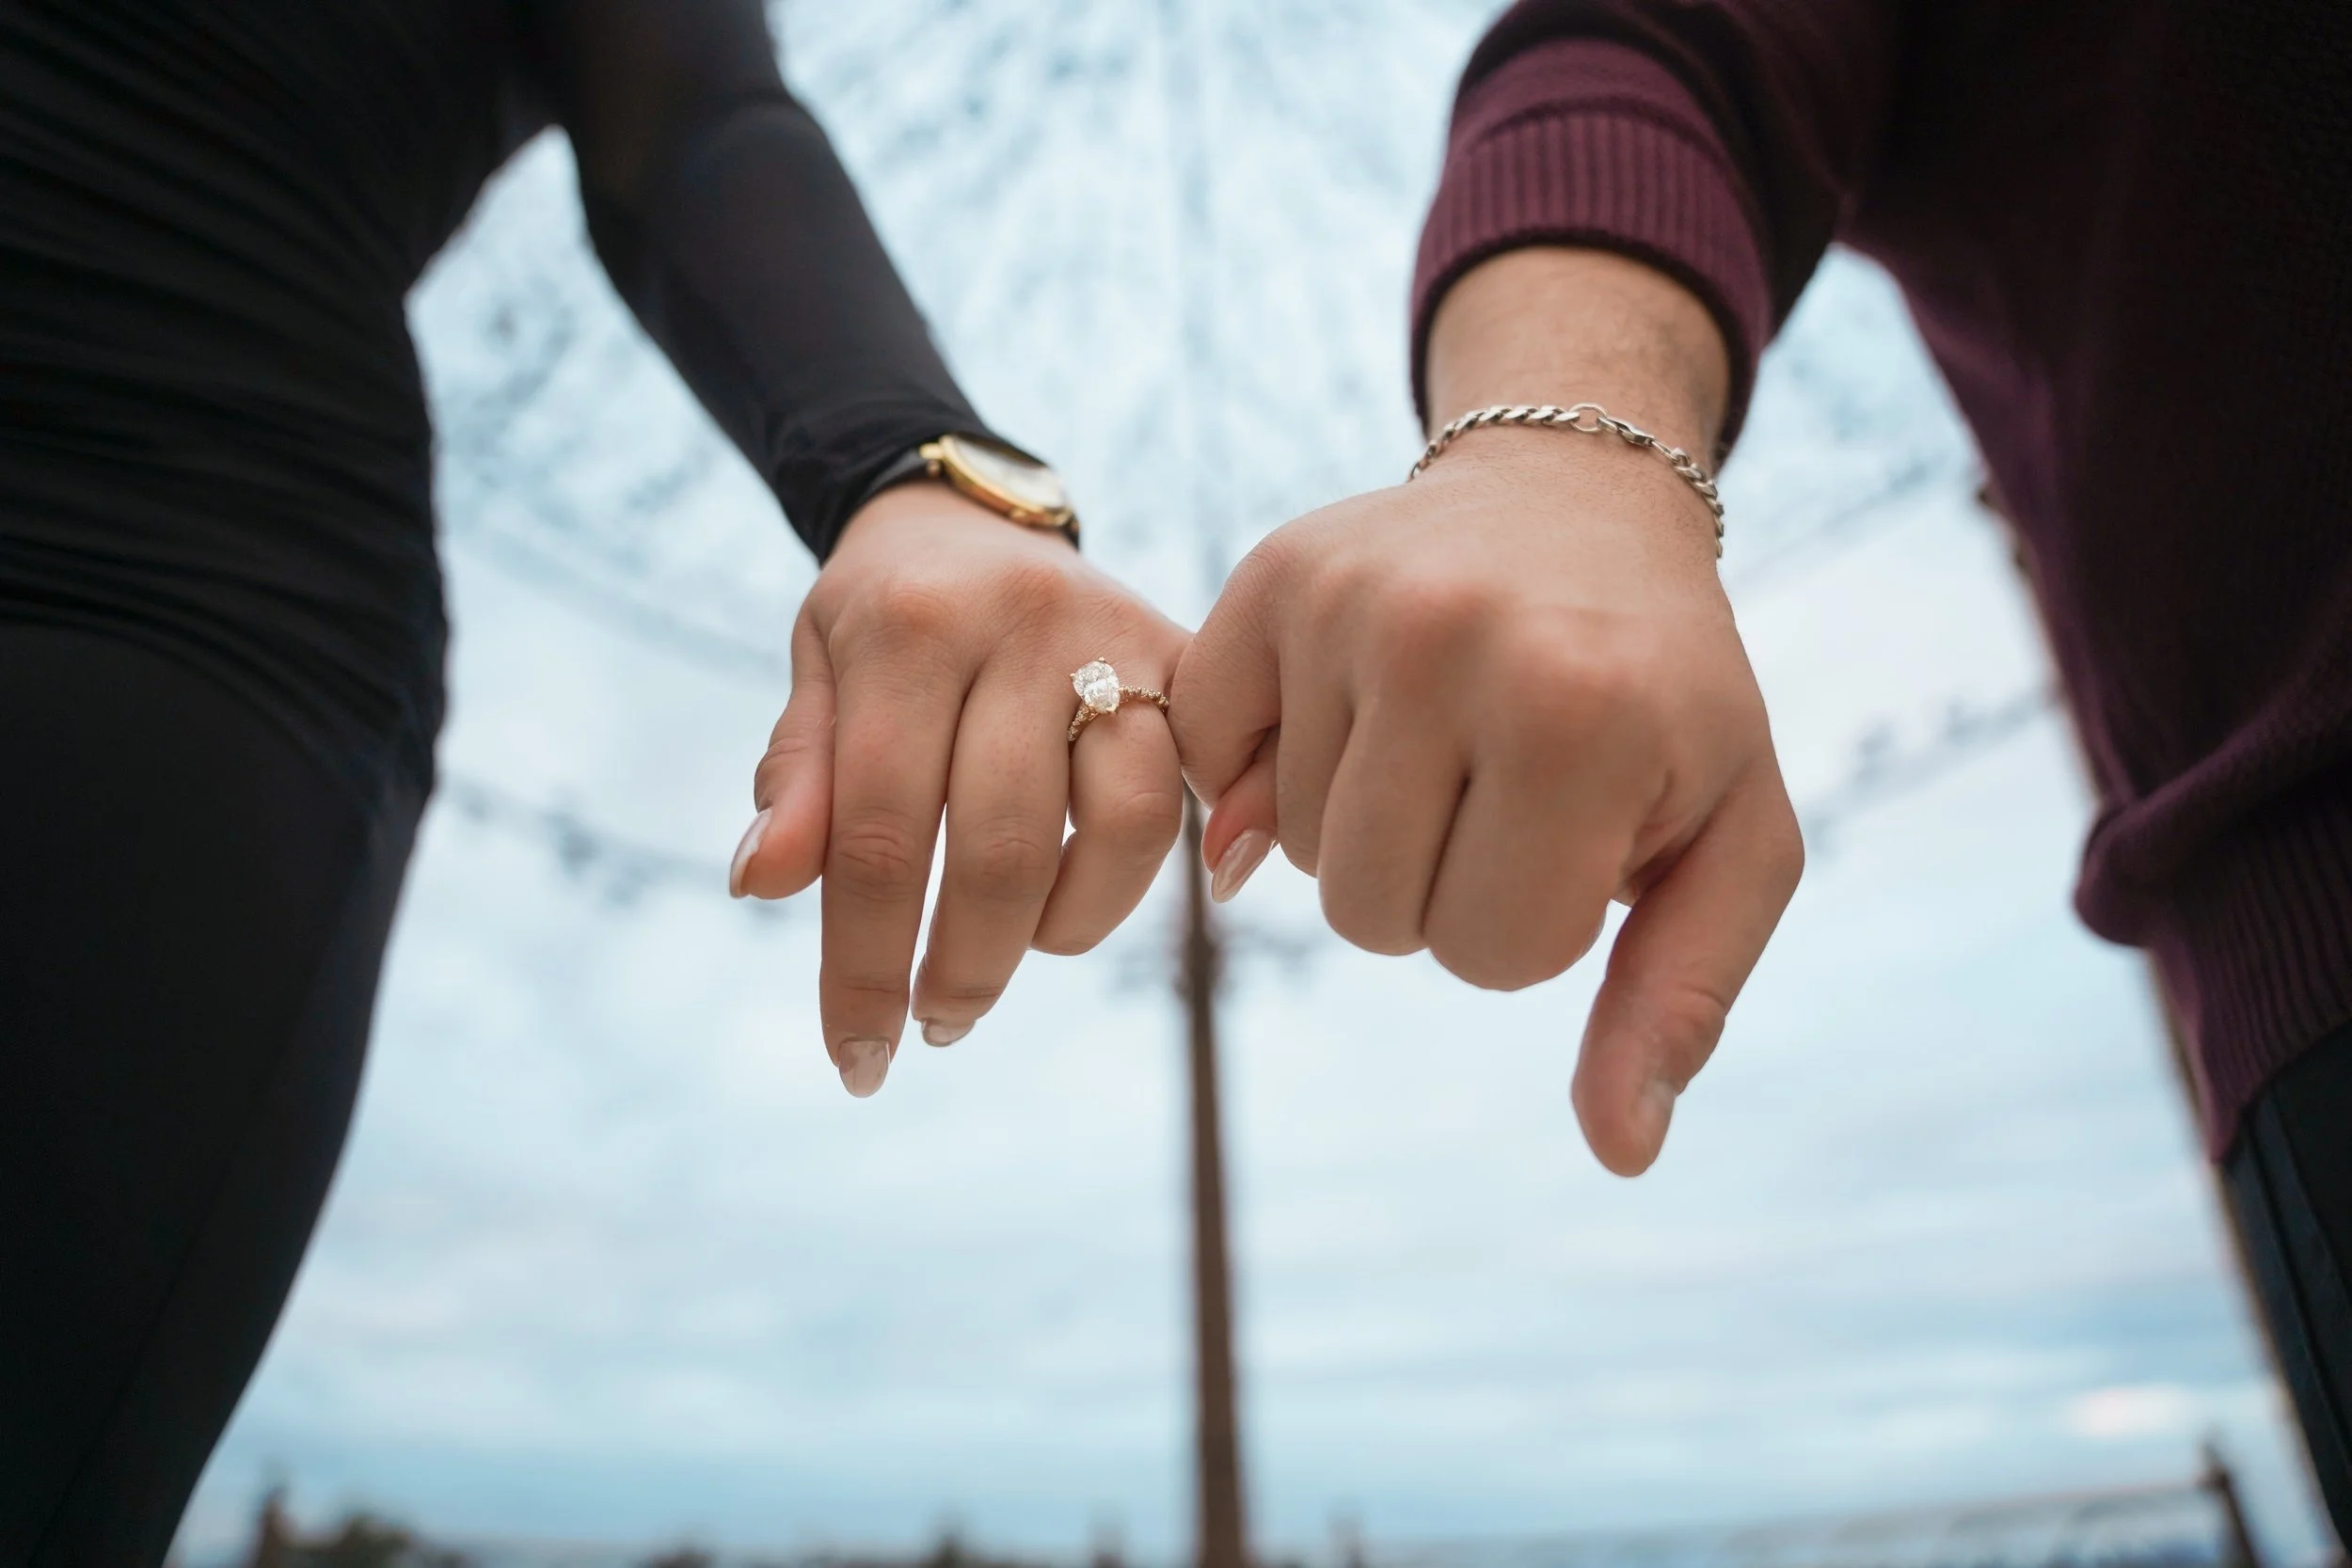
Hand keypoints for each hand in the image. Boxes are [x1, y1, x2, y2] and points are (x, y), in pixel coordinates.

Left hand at [730, 481, 1187, 1096]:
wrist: (975, 512)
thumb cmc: (881, 614)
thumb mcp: (814, 669)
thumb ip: (797, 776)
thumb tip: (761, 887)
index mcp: (911, 626)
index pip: (880, 831)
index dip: (864, 967)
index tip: (855, 1060)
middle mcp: (1025, 624)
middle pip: (1003, 846)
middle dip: (965, 969)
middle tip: (936, 1024)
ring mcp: (1119, 640)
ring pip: (1129, 826)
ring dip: (1065, 927)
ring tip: (1015, 953)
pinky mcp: (1187, 664)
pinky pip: (1185, 799)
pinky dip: (1139, 876)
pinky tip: (1081, 908)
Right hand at [1169, 247, 1802, 1175]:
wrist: (1582, 501)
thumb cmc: (1667, 694)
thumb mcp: (1731, 839)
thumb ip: (1679, 998)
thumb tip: (1620, 1152)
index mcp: (1583, 714)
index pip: (1490, 955)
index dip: (1534, 928)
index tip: (1576, 842)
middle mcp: (1453, 641)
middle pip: (1374, 918)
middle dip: (1442, 892)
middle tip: (1501, 797)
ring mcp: (1348, 599)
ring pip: (1296, 855)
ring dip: (1365, 834)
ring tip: (1439, 746)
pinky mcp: (1269, 576)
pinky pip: (1206, 756)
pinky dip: (1259, 768)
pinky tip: (1344, 716)